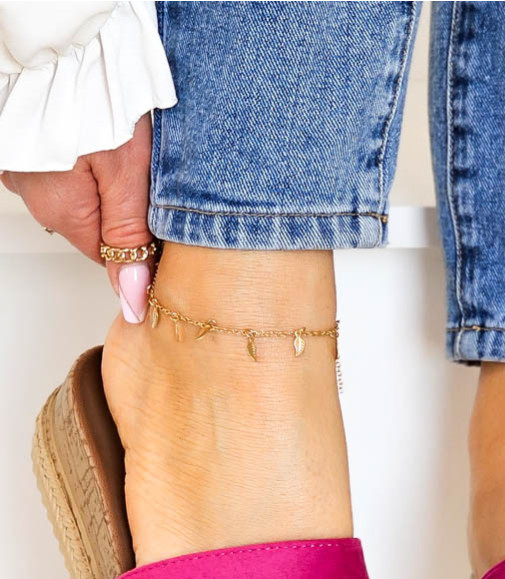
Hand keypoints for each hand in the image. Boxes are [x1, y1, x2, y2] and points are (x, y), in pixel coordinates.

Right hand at [2, 114, 153, 323]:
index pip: (110, 255)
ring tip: (122, 146)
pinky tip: (98, 134)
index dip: (141, 241)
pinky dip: (84, 157)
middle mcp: (33, 196)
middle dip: (123, 209)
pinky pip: (62, 167)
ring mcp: (23, 169)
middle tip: (146, 172)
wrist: (67, 35)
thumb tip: (130, 299)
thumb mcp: (128, 175)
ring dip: (103, 180)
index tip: (163, 218)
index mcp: (61, 211)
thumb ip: (130, 240)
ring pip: (78, 195)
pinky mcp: (24, 144)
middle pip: (94, 226)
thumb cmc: (97, 94)